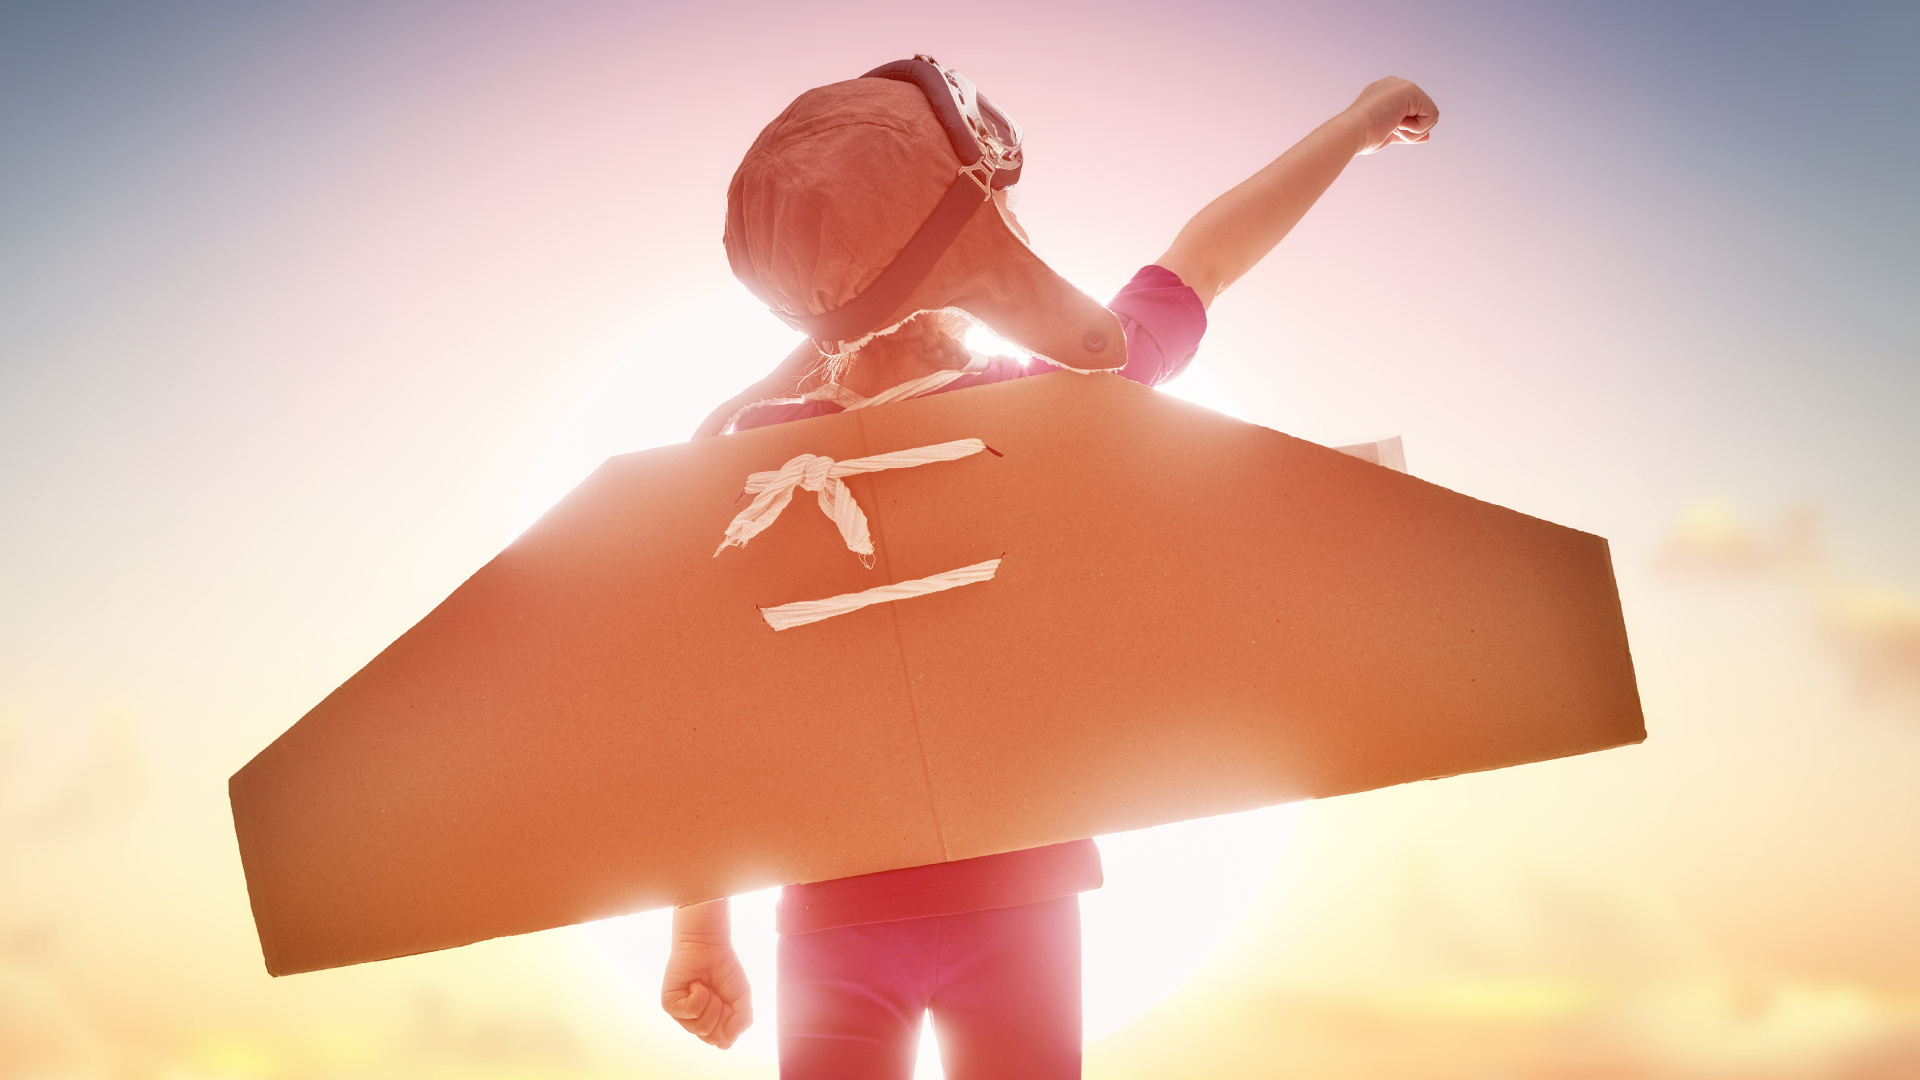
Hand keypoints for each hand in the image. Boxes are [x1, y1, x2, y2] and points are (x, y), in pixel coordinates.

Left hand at [661, 903, 752, 1048]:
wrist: (710, 946)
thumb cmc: (725, 971)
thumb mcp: (742, 999)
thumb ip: (742, 1022)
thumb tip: (726, 1043)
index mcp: (712, 1023)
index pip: (721, 1041)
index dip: (730, 1023)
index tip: (730, 1003)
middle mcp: (695, 1022)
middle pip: (711, 1037)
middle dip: (722, 1014)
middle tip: (719, 994)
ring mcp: (682, 1015)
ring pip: (700, 1027)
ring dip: (711, 1004)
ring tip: (708, 988)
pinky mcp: (671, 1004)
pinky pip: (689, 1012)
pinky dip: (699, 996)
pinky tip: (696, 984)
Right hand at [1344, 77, 1438, 154]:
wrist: (1350, 132)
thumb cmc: (1362, 136)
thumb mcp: (1388, 135)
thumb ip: (1407, 132)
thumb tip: (1427, 137)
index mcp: (1385, 94)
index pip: (1412, 113)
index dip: (1408, 130)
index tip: (1389, 132)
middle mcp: (1394, 85)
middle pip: (1423, 113)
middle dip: (1412, 130)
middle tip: (1390, 130)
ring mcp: (1402, 85)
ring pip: (1429, 115)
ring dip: (1414, 130)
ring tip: (1392, 127)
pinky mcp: (1411, 90)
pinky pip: (1432, 115)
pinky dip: (1417, 128)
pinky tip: (1397, 124)